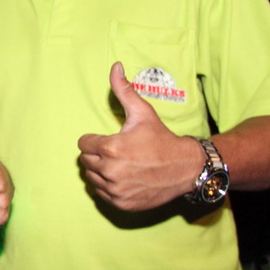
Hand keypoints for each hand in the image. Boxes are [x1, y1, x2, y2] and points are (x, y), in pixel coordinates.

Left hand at [77, 62, 203, 210]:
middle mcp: (111, 171)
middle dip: (97, 154)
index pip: (83, 144)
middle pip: (86, 161)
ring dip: (101, 171)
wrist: (186, 168)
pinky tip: (125, 178)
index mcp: (111, 148)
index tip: (110, 140)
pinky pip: (101, 193)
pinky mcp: (121, 203)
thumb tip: (115, 66)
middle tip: (117, 152)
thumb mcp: (143, 113)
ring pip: (92, 178)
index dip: (95, 140)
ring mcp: (116, 190)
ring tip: (121, 164)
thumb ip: (124, 90)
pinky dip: (109, 187)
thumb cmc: (161, 139)